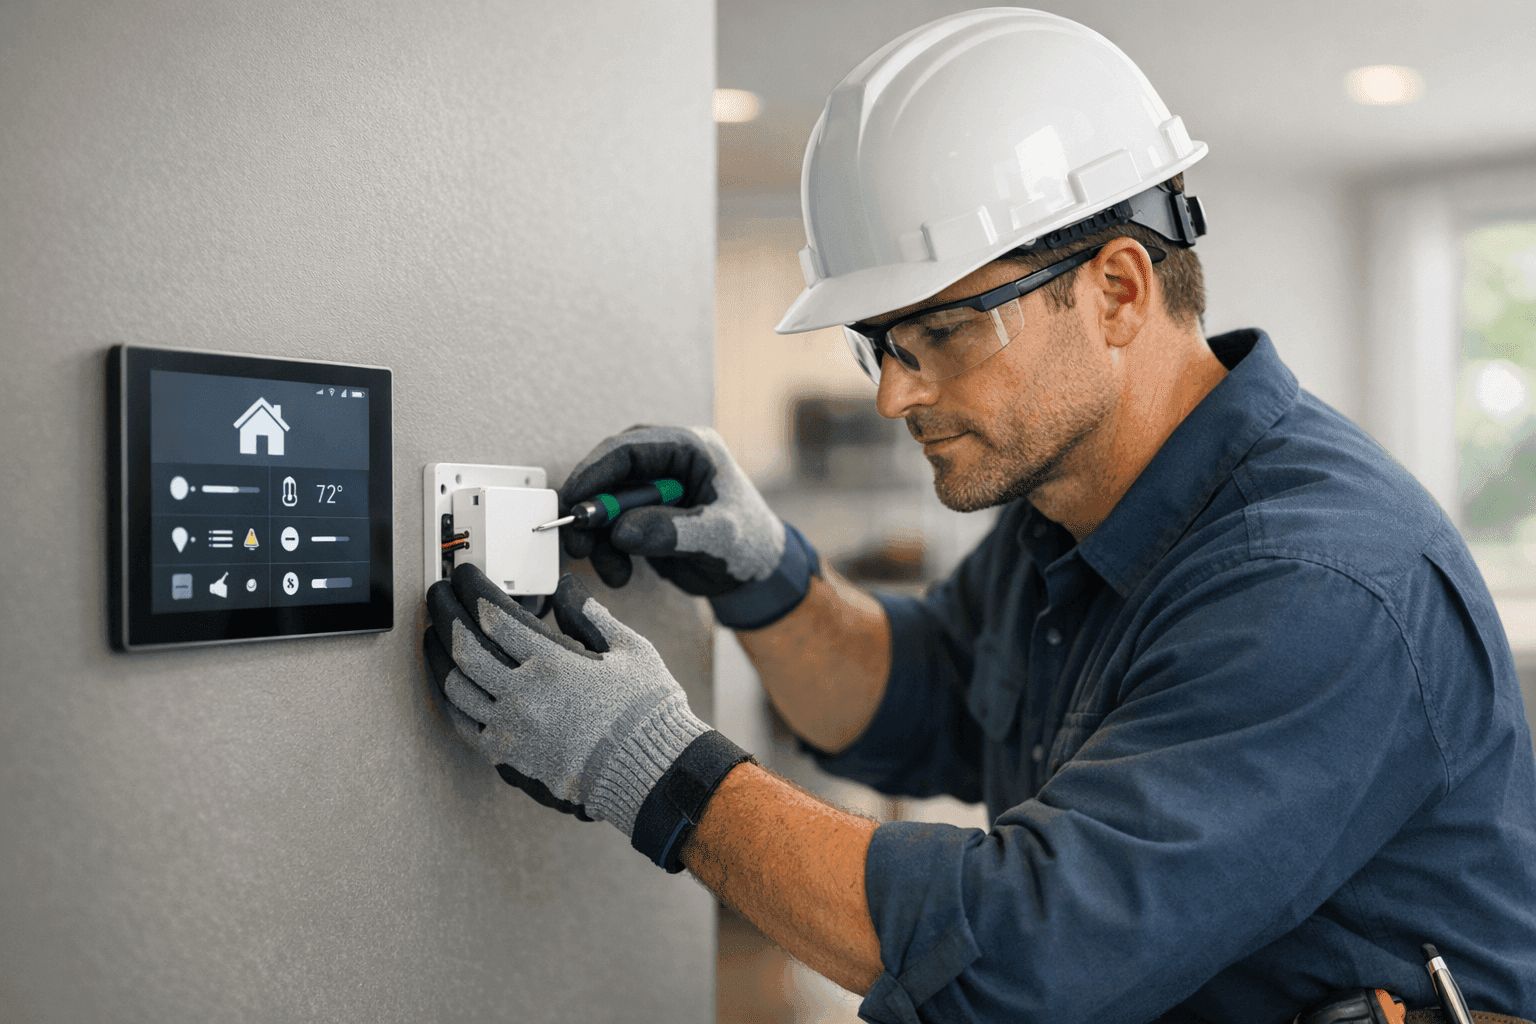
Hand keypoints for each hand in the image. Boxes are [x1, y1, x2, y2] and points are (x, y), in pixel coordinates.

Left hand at [423, 564, 707, 836]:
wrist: (649, 772)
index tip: (465, 576)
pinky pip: (463, 725)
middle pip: (463, 645)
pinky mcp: (509, 757)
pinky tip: (448, 683)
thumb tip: (568, 587)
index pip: (493, 616)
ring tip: (433, 635)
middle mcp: (525, 694)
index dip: (472, 590)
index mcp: (553, 662)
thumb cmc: (647, 711)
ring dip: (437, 655)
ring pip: (455, 685)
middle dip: (443, 613)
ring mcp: (512, 728)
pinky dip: (450, 700)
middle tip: (438, 595)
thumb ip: (592, 615)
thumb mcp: (630, 650)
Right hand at [560, 426, 820, 629]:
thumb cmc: (749, 545)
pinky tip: (621, 574)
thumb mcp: (718, 537)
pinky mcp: (644, 514)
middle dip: (591, 511)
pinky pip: (611, 527)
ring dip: (599, 539)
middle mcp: (667, 461)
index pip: (630, 448)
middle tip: (578, 543)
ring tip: (613, 572)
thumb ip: (671, 531)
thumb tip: (620, 531)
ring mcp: (653, 488)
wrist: (757, 573)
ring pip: (605, 504)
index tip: (572, 502)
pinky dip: (607, 551)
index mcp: (690, 448)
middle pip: (609, 474)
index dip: (596, 472)